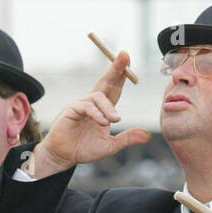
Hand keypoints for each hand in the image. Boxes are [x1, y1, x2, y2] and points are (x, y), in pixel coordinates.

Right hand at [30, 53, 150, 177]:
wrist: (64, 156)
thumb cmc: (84, 149)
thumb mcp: (111, 146)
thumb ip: (127, 139)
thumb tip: (147, 136)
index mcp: (102, 109)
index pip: (115, 89)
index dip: (121, 75)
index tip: (128, 60)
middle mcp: (92, 103)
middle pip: (106, 82)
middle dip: (116, 68)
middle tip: (125, 55)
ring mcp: (81, 104)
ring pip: (99, 97)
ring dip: (108, 108)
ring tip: (114, 120)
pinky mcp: (71, 110)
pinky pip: (88, 107)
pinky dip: (97, 114)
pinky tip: (103, 122)